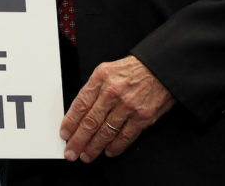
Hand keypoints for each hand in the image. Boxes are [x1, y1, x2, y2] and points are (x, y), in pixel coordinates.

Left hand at [59, 55, 174, 161]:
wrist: (160, 69)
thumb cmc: (132, 70)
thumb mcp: (106, 71)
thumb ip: (93, 89)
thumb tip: (79, 112)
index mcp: (100, 78)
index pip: (80, 105)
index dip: (70, 122)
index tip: (64, 134)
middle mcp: (112, 92)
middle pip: (90, 122)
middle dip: (78, 140)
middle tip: (71, 152)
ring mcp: (128, 106)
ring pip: (106, 131)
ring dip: (94, 147)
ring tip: (86, 155)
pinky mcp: (143, 116)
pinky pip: (126, 135)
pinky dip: (116, 146)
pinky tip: (108, 151)